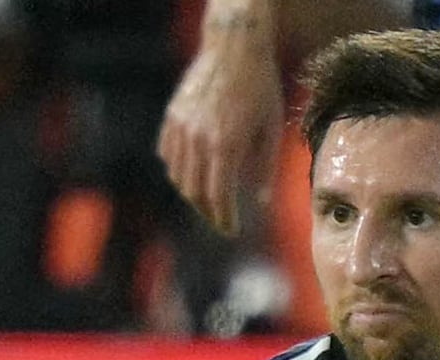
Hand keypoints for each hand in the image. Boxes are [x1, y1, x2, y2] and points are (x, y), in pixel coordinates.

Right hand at [157, 2, 285, 234]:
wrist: (234, 48)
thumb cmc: (260, 87)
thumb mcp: (271, 129)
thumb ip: (265, 168)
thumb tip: (261, 203)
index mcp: (225, 147)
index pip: (219, 197)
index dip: (225, 219)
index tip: (232, 230)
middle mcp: (198, 140)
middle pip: (195, 192)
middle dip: (209, 212)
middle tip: (221, 220)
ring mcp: (181, 128)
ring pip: (178, 176)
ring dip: (193, 194)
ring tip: (208, 200)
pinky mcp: (172, 117)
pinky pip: (168, 155)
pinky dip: (178, 170)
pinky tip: (192, 174)